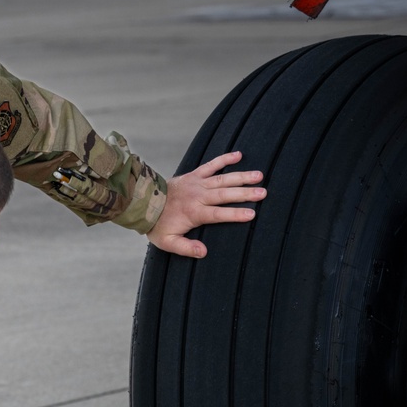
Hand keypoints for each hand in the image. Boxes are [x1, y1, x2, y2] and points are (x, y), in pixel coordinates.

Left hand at [147, 151, 265, 257]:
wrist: (143, 202)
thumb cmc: (157, 225)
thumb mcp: (167, 242)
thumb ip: (186, 248)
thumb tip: (203, 252)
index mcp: (194, 213)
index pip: (218, 214)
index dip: (235, 214)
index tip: (252, 214)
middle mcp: (198, 196)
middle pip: (225, 194)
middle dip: (245, 194)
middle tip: (263, 193)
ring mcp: (197, 183)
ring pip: (223, 179)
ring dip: (241, 177)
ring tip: (260, 175)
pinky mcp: (194, 175)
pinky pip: (211, 165)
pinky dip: (224, 159)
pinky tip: (239, 155)